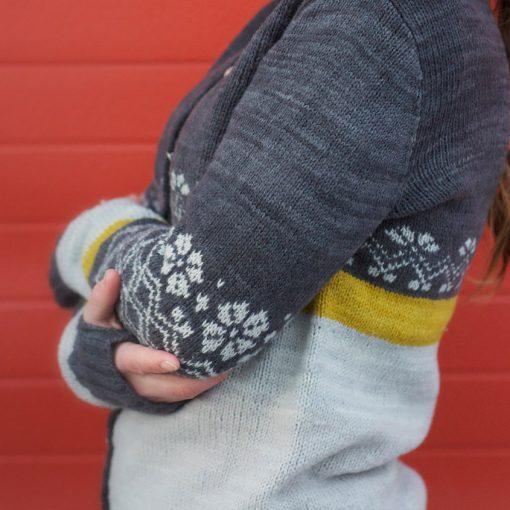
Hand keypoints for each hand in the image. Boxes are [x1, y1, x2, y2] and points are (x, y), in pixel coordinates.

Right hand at [83, 269, 228, 402]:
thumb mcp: (97, 315)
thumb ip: (103, 298)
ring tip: (227, 367)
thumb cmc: (103, 330)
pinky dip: (199, 386)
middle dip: (191, 381)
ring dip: (200, 384)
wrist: (100, 361)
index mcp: (116, 359)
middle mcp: (132, 381)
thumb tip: (112, 274)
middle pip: (163, 387)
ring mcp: (147, 392)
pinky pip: (181, 395)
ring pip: (176, 394)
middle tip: (220, 368)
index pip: (134, 362)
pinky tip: (220, 370)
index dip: (153, 362)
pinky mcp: (160, 395)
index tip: (174, 361)